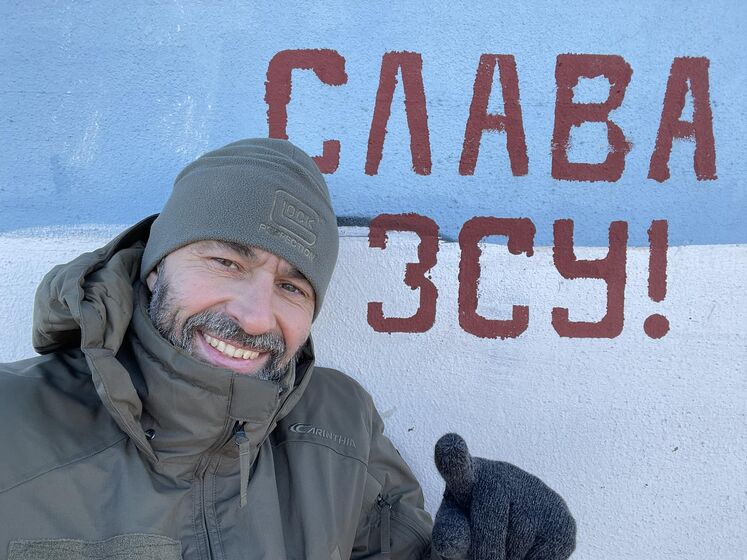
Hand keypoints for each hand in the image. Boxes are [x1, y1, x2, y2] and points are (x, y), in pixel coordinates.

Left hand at [431, 433, 575, 559]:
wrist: (508, 532)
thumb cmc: (471, 529)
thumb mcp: (453, 531)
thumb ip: (449, 533)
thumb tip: (452, 543)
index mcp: (466, 477)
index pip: (458, 466)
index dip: (454, 457)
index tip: (450, 444)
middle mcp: (501, 476)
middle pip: (489, 527)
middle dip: (484, 553)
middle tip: (482, 554)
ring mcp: (536, 494)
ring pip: (517, 548)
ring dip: (510, 559)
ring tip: (506, 545)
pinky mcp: (563, 521)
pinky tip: (527, 549)